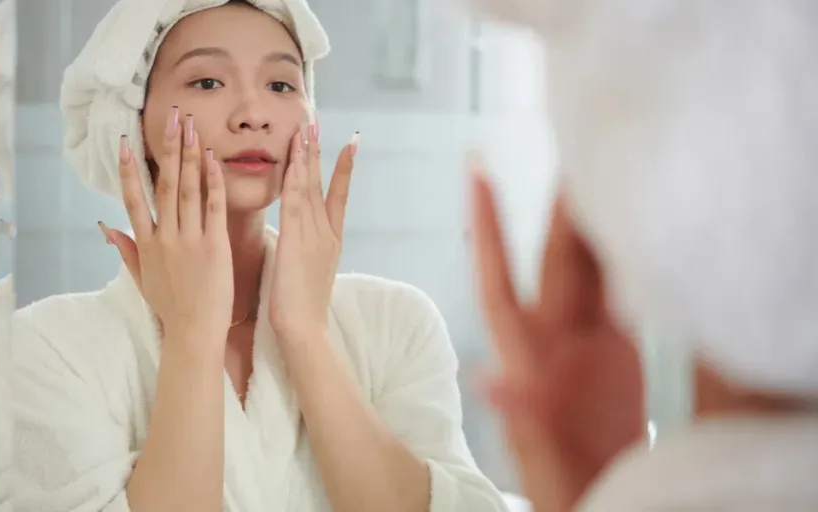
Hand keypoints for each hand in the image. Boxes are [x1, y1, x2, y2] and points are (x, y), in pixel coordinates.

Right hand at [100, 111, 233, 345]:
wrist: (193, 333)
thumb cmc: (170, 307)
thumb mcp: (141, 279)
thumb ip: (126, 250)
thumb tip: (105, 227)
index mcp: (146, 243)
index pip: (134, 198)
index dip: (130, 169)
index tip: (128, 141)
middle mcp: (165, 237)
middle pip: (165, 184)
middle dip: (167, 147)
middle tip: (171, 117)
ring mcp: (189, 240)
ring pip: (187, 189)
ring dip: (188, 155)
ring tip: (191, 126)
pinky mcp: (214, 246)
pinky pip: (213, 207)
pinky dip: (212, 181)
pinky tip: (211, 159)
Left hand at [269, 123, 357, 344]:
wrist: (304, 329)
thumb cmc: (301, 308)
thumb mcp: (308, 272)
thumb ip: (307, 250)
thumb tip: (301, 241)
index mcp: (331, 240)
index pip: (339, 196)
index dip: (343, 168)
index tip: (350, 142)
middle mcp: (326, 233)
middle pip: (322, 184)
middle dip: (319, 152)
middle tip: (317, 122)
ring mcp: (313, 236)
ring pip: (308, 188)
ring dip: (306, 157)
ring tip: (306, 129)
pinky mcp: (296, 243)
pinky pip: (295, 205)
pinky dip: (295, 182)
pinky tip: (292, 161)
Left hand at [468, 166, 644, 511]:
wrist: (601, 496)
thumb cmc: (563, 485)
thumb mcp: (542, 459)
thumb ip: (523, 420)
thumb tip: (491, 380)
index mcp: (527, 358)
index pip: (499, 279)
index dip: (487, 227)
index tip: (473, 171)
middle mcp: (555, 338)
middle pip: (557, 259)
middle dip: (562, 206)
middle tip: (573, 147)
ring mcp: (589, 340)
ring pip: (593, 266)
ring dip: (598, 221)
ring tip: (609, 169)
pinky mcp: (621, 349)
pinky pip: (626, 290)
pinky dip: (634, 258)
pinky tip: (643, 225)